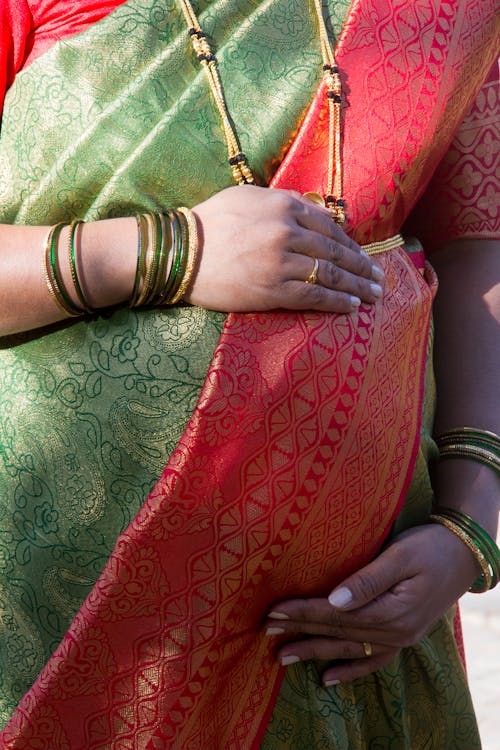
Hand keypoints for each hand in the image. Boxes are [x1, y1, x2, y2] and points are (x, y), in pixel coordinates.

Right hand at [184, 185, 383, 312]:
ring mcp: (282, 262)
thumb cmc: (211, 222)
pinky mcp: (273, 290)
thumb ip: (287, 200)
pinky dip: (337, 302)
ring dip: (357, 287)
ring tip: (374, 295)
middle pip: (336, 251)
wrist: (180, 253)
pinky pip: (314, 297)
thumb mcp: (248, 196)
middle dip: (362, 267)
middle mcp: (287, 232)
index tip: (363, 256)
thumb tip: (321, 210)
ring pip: (330, 275)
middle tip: (379, 279)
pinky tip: (352, 307)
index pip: (329, 226)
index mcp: (284, 206)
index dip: (351, 244)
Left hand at [264, 524, 479, 683]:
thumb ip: (368, 579)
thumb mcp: (401, 555)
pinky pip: (373, 661)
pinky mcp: (403, 636)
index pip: (336, 614)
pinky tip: (327, 679)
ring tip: (284, 656)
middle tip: (266, 630)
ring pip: (349, 649)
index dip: (304, 612)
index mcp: (392, 610)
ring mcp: (400, 638)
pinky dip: (350, 671)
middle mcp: (395, 632)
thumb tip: (334, 599)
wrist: (464, 554)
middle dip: (300, 630)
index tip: (274, 610)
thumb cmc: (430, 546)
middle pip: (338, 632)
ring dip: (316, 652)